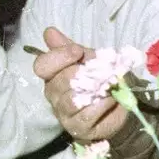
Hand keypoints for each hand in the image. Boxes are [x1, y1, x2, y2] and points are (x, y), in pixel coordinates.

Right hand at [35, 27, 128, 141]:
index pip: (42, 66)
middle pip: (59, 81)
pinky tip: (110, 99)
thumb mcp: (87, 59)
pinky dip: (101, 105)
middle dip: (83, 73)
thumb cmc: (99, 80)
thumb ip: (68, 47)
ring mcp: (64, 113)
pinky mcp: (78, 127)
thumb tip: (49, 32)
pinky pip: (86, 115)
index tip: (78, 51)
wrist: (117, 107)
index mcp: (52, 75)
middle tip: (102, 71)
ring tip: (108, 85)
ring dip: (93, 90)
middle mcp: (53, 94)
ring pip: (71, 100)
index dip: (59, 56)